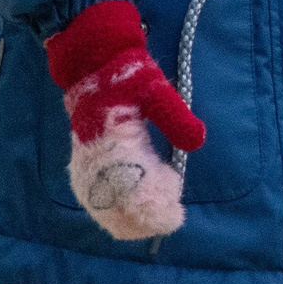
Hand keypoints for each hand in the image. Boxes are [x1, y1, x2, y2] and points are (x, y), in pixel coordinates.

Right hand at [44, 0, 203, 240]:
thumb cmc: (128, 72)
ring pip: (100, 200)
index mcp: (114, 140)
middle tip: (166, 222)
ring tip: (146, 228)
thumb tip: (199, 141)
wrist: (92, 55)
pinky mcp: (83, 154)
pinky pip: (91, 190)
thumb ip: (176, 116)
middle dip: (140, 215)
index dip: (152, 204)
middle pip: (115, 200)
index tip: (173, 212)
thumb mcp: (157, 89)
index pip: (133, 186)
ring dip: (122, 216)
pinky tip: (120, 217)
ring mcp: (86, 156)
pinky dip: (106, 207)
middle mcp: (97, 154)